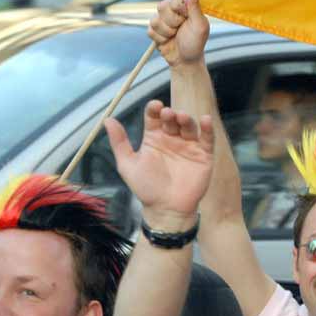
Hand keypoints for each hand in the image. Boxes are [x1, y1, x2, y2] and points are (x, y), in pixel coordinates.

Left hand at [105, 100, 213, 229]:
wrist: (166, 210)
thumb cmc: (146, 189)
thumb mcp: (128, 165)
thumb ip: (119, 143)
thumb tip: (107, 119)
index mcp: (154, 138)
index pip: (154, 117)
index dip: (154, 109)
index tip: (155, 106)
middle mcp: (171, 139)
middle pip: (172, 119)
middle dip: (170, 114)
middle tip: (168, 114)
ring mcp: (188, 146)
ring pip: (188, 125)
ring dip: (186, 118)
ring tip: (182, 117)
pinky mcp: (203, 155)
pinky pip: (207, 138)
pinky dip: (207, 128)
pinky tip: (204, 119)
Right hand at [149, 0, 208, 67]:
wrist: (185, 60)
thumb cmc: (195, 43)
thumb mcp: (200, 26)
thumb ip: (196, 8)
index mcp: (185, 4)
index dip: (177, 3)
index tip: (184, 14)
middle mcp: (172, 8)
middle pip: (162, 6)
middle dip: (173, 21)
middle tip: (181, 28)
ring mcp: (161, 19)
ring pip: (155, 20)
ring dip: (167, 32)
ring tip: (175, 35)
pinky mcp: (153, 29)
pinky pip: (150, 30)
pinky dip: (160, 39)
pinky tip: (168, 41)